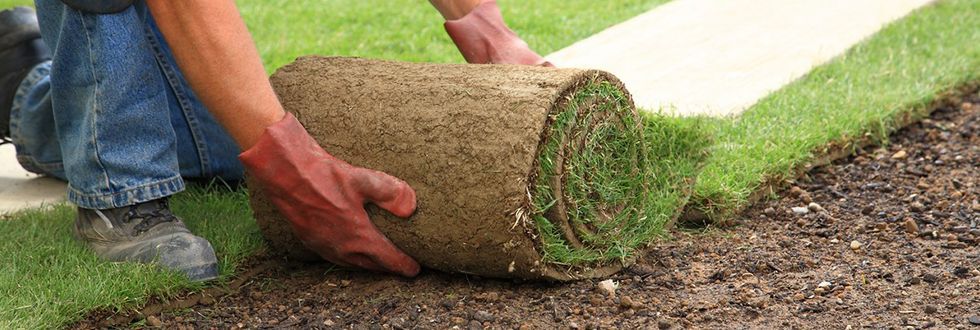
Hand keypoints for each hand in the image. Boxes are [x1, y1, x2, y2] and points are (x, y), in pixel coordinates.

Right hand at [239, 113, 419, 276]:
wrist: (285, 174)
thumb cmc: (324, 175)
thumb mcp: (364, 179)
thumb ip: (391, 193)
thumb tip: (411, 207)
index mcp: (358, 236)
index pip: (387, 258)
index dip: (403, 265)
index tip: (415, 269)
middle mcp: (341, 248)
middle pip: (370, 265)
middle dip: (387, 268)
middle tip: (401, 268)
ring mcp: (324, 246)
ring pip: (351, 264)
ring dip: (367, 265)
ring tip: (378, 262)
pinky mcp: (309, 240)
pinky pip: (335, 257)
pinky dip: (349, 259)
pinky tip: (349, 251)